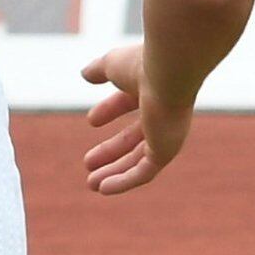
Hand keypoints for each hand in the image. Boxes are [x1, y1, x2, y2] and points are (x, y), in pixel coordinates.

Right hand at [78, 42, 193, 195]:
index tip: (91, 121)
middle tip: (88, 163)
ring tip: (92, 184)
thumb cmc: (141, 64)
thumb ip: (99, 70)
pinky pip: (145, 172)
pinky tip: (105, 189)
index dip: (109, 110)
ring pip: (138, 160)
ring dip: (115, 172)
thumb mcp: (112, 64)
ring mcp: (166, 135)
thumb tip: (85, 75)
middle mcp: (163, 114)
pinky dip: (125, 181)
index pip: (129, 103)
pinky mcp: (167, 150)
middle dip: (111, 152)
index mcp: (152, 89)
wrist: (168, 72)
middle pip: (134, 138)